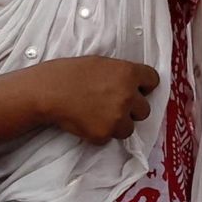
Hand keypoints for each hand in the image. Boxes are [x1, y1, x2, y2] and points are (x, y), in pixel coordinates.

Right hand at [35, 55, 162, 142]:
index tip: (136, 89)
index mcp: (129, 73)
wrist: (48, 91)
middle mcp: (128, 96)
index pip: (153, 81)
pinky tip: (86, 121)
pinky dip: (100, 132)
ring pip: (129, 128)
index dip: (144, 86)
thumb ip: (121, 74)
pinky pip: (109, 137)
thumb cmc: (70, 73)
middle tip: (113, 104)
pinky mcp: (104, 134)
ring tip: (98, 114)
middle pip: (145, 109)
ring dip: (118, 124)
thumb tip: (133, 85)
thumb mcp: (101, 63)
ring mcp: (117, 117)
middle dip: (132, 109)